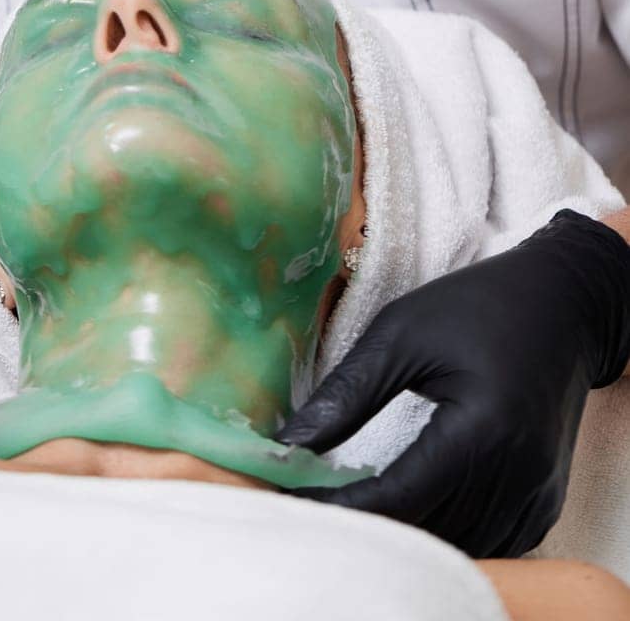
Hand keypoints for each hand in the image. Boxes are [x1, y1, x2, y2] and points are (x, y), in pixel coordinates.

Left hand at [271, 208, 629, 557]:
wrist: (561, 304)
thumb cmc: (476, 306)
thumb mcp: (401, 334)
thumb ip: (347, 394)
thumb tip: (287, 446)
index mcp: (483, 427)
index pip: (400, 495)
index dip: (341, 507)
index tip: (288, 499)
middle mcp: (518, 473)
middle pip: (426, 527)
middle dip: (365, 518)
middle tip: (311, 494)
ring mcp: (536, 494)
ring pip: (455, 543)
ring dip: (405, 528)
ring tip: (352, 496)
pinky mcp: (542, 503)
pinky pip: (486, 541)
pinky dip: (442, 528)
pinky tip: (410, 500)